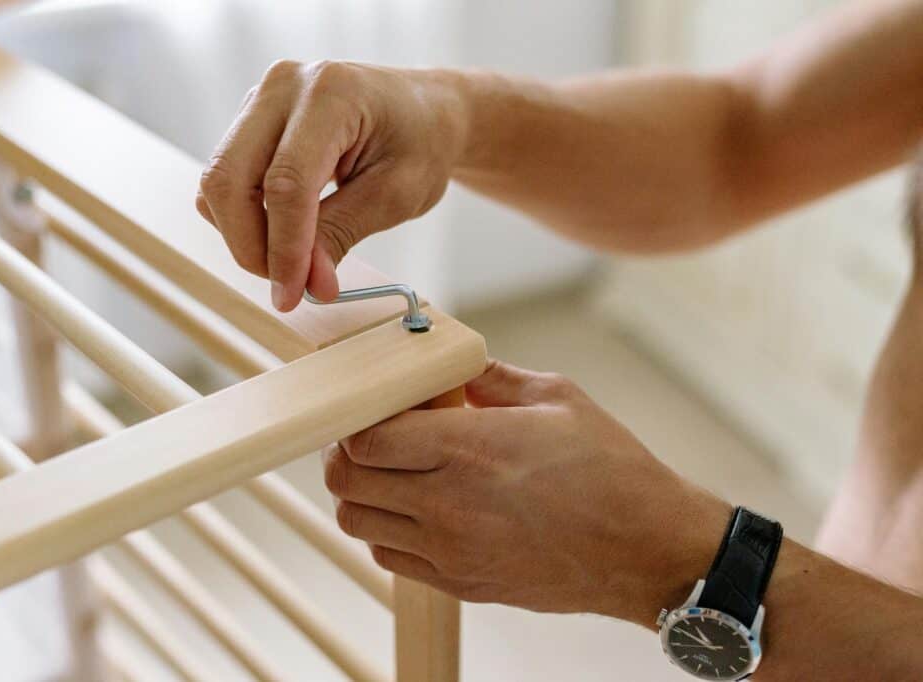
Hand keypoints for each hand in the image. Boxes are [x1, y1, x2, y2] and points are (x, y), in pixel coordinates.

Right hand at [196, 60, 467, 310]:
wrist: (424, 112)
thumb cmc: (420, 143)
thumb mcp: (396, 195)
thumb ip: (343, 233)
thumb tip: (306, 284)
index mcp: (332, 94)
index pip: (285, 183)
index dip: (284, 247)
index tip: (292, 295)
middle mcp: (284, 87)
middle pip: (229, 178)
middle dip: (251, 245)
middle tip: (288, 285)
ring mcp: (261, 99)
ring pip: (218, 183)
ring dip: (245, 235)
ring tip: (293, 258)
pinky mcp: (250, 120)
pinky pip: (225, 179)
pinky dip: (244, 217)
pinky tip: (283, 231)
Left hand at [323, 360, 730, 622]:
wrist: (646, 548)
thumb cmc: (610, 468)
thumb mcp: (556, 398)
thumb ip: (491, 377)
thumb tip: (452, 366)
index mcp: (469, 448)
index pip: (365, 438)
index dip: (355, 419)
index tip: (372, 407)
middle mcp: (449, 503)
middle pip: (347, 480)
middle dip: (345, 452)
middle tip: (369, 435)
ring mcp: (451, 550)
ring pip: (358, 522)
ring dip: (362, 491)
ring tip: (392, 471)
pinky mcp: (460, 582)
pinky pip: (389, 557)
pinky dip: (386, 529)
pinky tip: (415, 508)